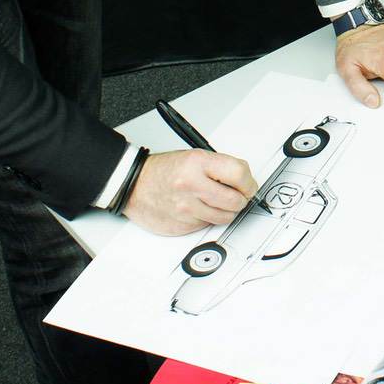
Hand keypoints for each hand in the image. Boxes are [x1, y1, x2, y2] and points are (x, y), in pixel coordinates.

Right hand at [122, 149, 258, 235]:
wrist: (135, 185)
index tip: (248, 185)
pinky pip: (208, 225)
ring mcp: (186, 208)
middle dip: (241, 199)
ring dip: (226, 211)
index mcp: (197, 163)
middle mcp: (191, 185)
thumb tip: (246, 181)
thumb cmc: (165, 170)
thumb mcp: (195, 157)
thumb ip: (221, 167)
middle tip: (236, 195)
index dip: (249, 182)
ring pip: (225, 217)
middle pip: (236, 201)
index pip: (239, 174)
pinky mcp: (182, 225)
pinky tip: (198, 208)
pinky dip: (208, 218)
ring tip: (215, 200)